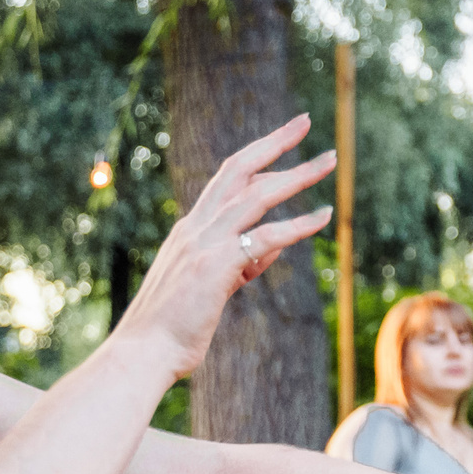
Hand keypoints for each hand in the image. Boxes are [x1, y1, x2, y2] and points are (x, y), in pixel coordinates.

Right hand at [111, 115, 335, 380]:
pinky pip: (265, 237)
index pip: (226, 179)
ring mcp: (204, 243)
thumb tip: (274, 246)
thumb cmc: (174, 327)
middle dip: (275, 141)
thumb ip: (241, 263)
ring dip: (297, 174)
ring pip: (256, 195)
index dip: (256, 155)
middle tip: (307, 120)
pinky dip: (298, 225)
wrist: (142, 353)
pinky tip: (324, 216)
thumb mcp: (212, 287)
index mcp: (191, 230)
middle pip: (239, 169)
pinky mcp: (216, 266)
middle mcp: (196, 228)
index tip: (282, 138)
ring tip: (330, 161)